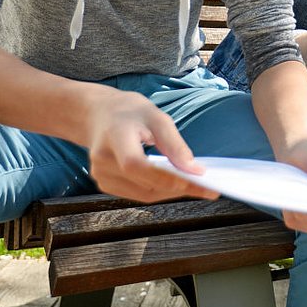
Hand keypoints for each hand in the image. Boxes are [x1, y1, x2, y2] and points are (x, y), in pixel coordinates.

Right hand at [84, 89, 218, 202]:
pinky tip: (175, 185)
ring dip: (172, 192)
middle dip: (179, 188)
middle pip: (144, 184)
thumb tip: (194, 170)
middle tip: (209, 189)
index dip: (166, 177)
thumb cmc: (129, 112)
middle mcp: (102, 160)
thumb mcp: (155, 116)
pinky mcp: (105, 184)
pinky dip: (159, 191)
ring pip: (144, 194)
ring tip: (196, 187)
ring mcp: (100, 175)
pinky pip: (138, 194)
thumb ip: (174, 143)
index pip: (137, 165)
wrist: (98, 115)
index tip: (197, 182)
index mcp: (114, 137)